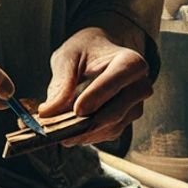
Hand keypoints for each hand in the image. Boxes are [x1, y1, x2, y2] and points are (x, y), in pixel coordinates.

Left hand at [36, 27, 152, 146]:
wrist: (100, 54)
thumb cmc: (85, 51)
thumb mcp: (69, 57)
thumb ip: (61, 82)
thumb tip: (48, 112)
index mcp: (130, 62)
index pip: (117, 80)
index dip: (98, 95)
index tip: (77, 109)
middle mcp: (139, 86)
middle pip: (117, 111)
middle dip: (88, 123)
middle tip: (62, 130)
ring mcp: (135, 106)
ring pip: (111, 127)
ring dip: (84, 133)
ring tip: (58, 132)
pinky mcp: (125, 121)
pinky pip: (107, 134)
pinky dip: (87, 136)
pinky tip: (69, 133)